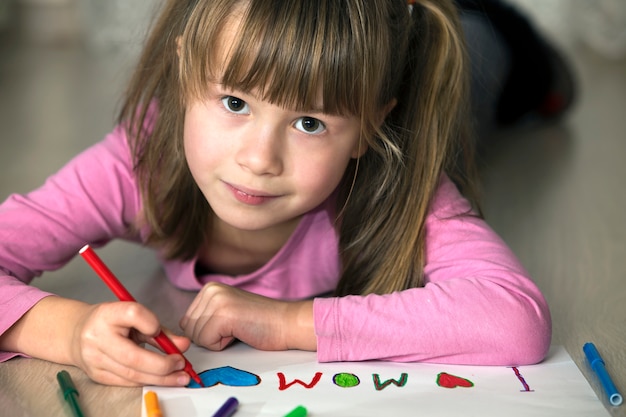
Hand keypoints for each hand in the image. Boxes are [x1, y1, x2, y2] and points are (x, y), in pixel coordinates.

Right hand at [70, 301, 191, 386]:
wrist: (76, 332)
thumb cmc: (112, 322)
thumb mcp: (134, 318)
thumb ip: (160, 330)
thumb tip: (184, 345)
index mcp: (107, 314)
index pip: (132, 314)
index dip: (151, 322)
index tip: (158, 328)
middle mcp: (97, 337)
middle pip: (133, 356)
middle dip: (163, 364)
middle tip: (181, 364)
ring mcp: (94, 359)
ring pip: (132, 373)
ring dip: (161, 378)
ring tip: (179, 376)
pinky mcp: (96, 375)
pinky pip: (127, 381)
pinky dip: (148, 380)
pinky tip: (162, 379)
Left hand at [179, 282, 315, 351]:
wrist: (285, 323)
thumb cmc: (259, 322)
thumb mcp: (226, 311)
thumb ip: (204, 316)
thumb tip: (181, 328)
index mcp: (209, 288)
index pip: (187, 322)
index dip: (207, 332)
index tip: (229, 324)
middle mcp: (210, 290)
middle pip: (190, 330)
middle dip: (211, 337)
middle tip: (236, 327)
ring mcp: (216, 301)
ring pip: (197, 337)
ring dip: (217, 341)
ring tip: (239, 328)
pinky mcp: (223, 315)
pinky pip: (207, 342)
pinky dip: (223, 345)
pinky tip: (240, 332)